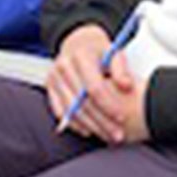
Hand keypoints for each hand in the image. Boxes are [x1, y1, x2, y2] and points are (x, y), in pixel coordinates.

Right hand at [47, 25, 145, 144]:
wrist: (78, 41)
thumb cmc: (98, 49)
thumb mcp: (114, 52)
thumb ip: (121, 69)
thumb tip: (126, 85)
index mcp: (80, 56)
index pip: (94, 87)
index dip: (108, 105)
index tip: (121, 117)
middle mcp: (63, 66)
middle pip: (82, 102)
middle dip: (101, 122)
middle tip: (117, 134)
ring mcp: (54, 77)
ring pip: (71, 110)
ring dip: (90, 126)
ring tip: (106, 136)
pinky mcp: (49, 86)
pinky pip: (59, 110)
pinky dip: (74, 123)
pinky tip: (88, 131)